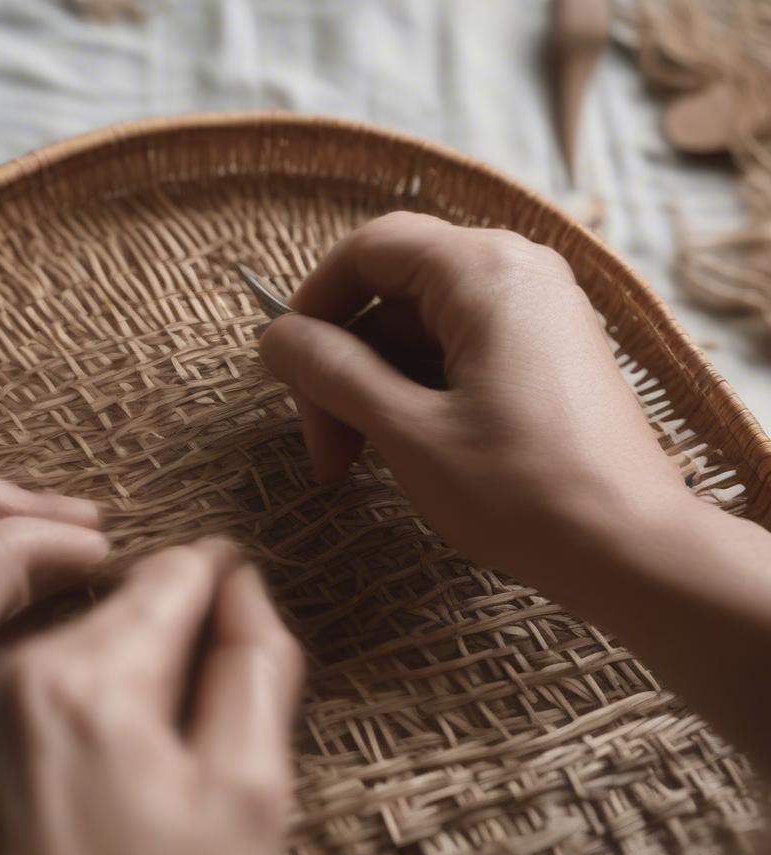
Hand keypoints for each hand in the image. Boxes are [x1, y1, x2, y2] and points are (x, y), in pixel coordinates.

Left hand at [0, 540, 302, 854]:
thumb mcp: (251, 793)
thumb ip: (255, 666)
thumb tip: (242, 586)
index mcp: (93, 682)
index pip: (171, 575)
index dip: (219, 573)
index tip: (239, 580)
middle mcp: (11, 686)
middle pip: (116, 613)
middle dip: (172, 634)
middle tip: (214, 702)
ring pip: (67, 655)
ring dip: (118, 675)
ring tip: (156, 755)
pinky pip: (21, 706)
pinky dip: (66, 716)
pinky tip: (96, 786)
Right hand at [259, 211, 690, 580]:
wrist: (632, 551)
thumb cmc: (521, 492)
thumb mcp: (406, 430)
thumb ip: (331, 372)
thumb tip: (275, 337)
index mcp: (484, 271)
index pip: (369, 249)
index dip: (314, 302)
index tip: (287, 367)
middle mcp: (518, 273)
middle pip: (394, 294)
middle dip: (345, 366)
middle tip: (325, 446)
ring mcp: (539, 314)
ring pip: (423, 329)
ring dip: (377, 388)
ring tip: (358, 461)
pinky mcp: (548, 356)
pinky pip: (461, 353)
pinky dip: (419, 392)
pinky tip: (406, 450)